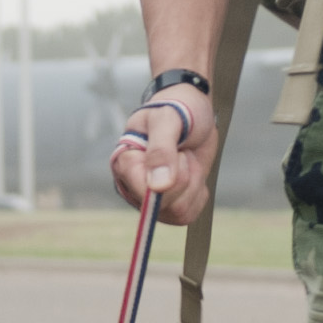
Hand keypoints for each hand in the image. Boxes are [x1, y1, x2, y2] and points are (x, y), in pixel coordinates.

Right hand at [109, 86, 219, 227]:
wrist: (193, 111)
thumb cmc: (177, 108)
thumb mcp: (168, 119)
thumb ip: (161, 149)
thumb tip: (158, 186)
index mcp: (124, 163)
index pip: (143, 192)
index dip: (169, 180)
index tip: (178, 152)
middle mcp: (132, 185)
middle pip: (165, 205)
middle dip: (184, 176)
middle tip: (181, 151)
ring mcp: (151, 198)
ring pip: (179, 212)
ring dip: (192, 183)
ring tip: (185, 158)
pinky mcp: (169, 205)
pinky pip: (189, 214)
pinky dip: (198, 192)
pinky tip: (191, 171)